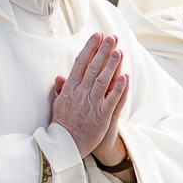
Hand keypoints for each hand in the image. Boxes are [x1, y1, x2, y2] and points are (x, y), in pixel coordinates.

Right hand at [50, 34, 129, 160]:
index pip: (80, 64)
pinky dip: (118, 88)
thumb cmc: (63, 124)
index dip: (89, 49)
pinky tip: (125, 77)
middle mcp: (80, 94)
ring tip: (119, 51)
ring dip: (111, 65)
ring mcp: (91, 104)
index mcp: (70, 89)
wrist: (64, 146)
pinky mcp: (101, 116)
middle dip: (102, 51)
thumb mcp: (58, 104)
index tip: (97, 36)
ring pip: (102, 81)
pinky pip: (111, 100)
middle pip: (92, 68)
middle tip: (111, 37)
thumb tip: (60, 76)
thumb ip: (61, 89)